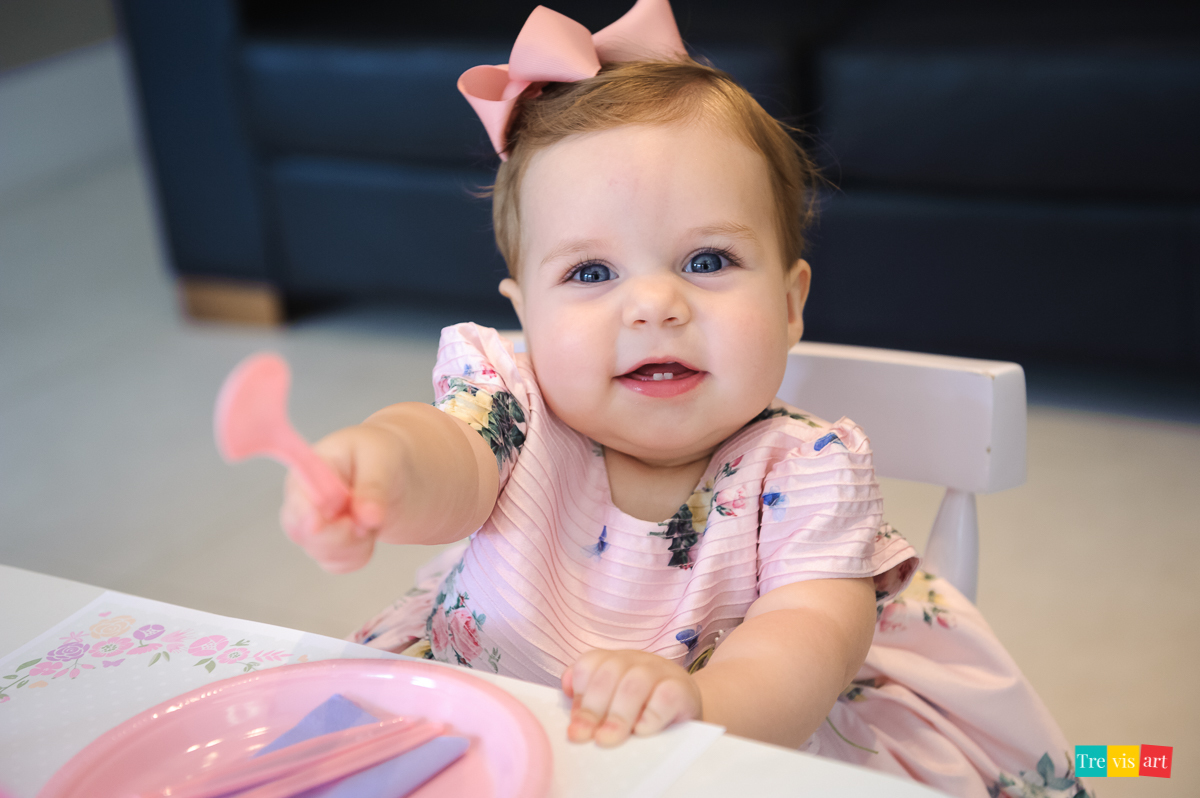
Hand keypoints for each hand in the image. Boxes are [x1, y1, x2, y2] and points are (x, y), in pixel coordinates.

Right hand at [278, 423, 399, 573]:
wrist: (396, 474)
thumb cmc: (381, 456)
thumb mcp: (384, 459)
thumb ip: (373, 487)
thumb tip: (366, 516)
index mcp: (310, 469)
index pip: (297, 496)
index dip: (307, 514)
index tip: (325, 524)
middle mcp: (304, 500)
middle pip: (301, 532)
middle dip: (339, 535)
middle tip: (367, 519)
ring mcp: (313, 526)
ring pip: (321, 552)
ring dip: (354, 544)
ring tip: (371, 517)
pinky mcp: (328, 546)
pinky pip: (337, 564)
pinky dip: (358, 555)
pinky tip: (368, 534)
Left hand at [562, 649, 701, 746]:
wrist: (688, 711)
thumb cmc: (644, 711)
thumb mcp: (614, 707)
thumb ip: (591, 708)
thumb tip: (574, 724)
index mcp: (614, 661)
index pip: (589, 664)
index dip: (579, 693)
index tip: (575, 725)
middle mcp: (636, 661)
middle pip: (609, 672)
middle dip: (593, 707)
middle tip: (587, 737)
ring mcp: (661, 672)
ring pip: (635, 682)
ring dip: (618, 714)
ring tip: (608, 739)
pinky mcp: (682, 690)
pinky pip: (665, 696)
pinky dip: (650, 716)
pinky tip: (641, 731)